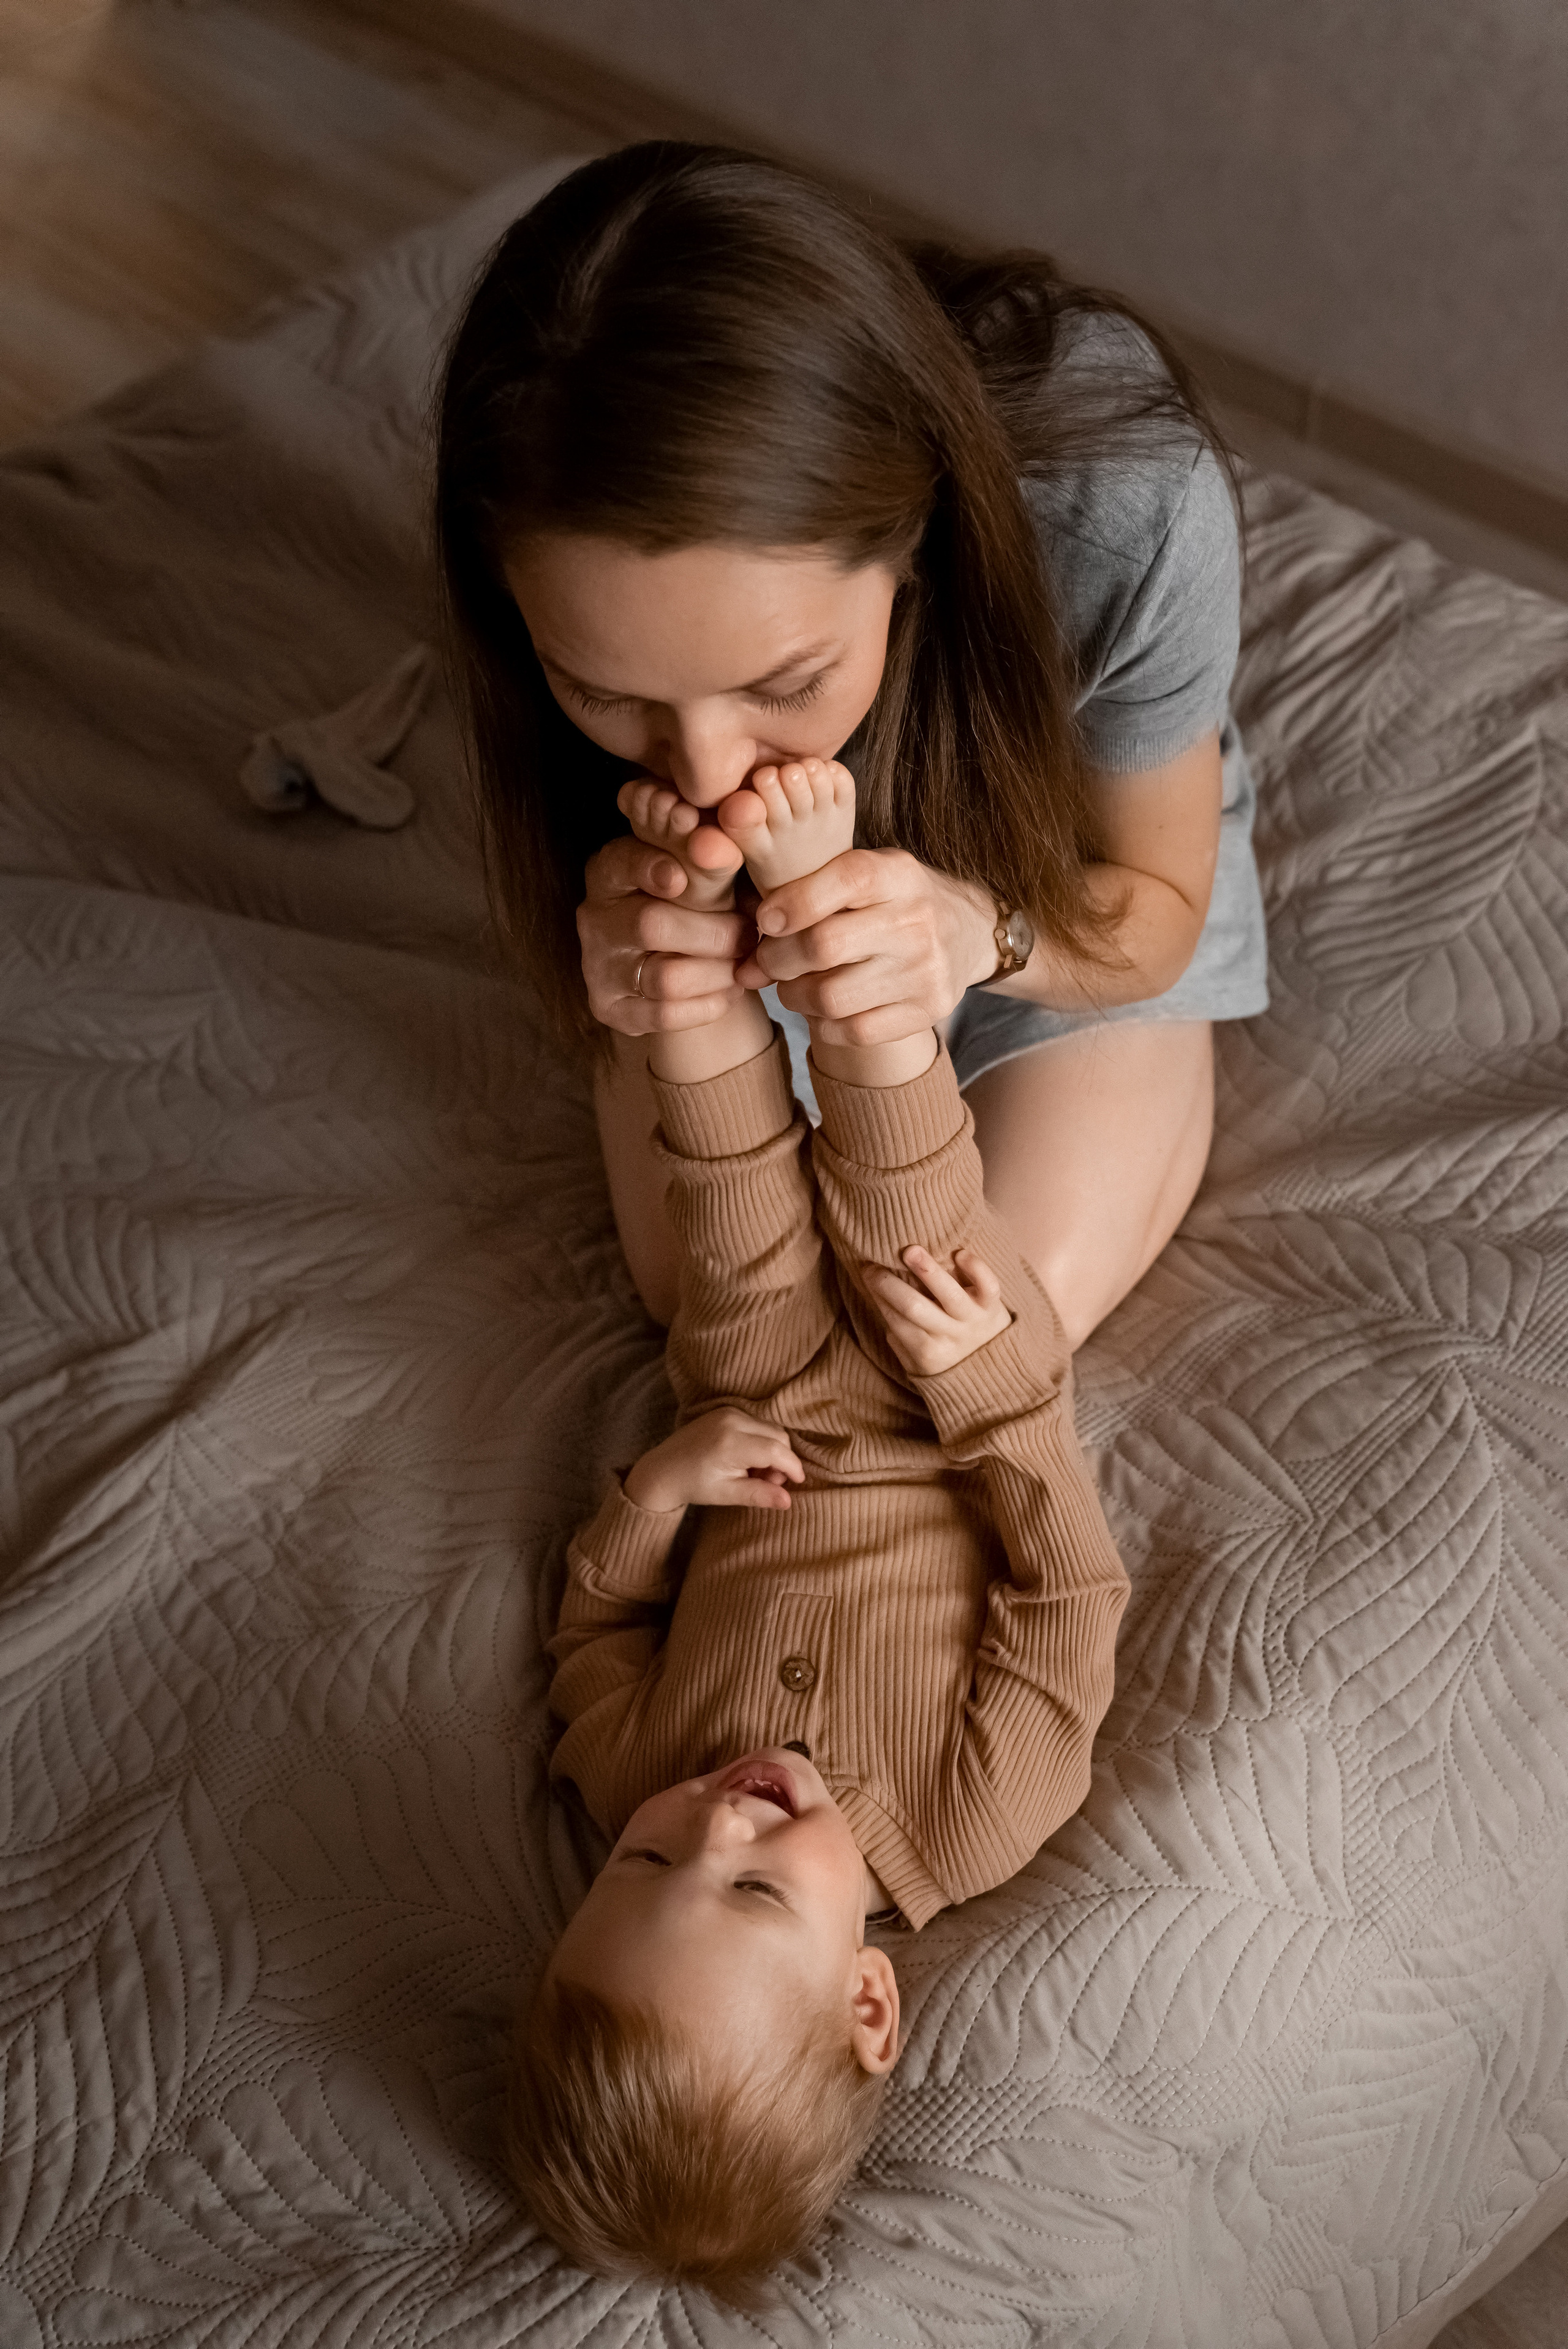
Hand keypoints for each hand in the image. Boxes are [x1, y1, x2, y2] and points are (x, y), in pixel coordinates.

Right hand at [577, 830, 750, 1037]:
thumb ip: (711, 859)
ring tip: (744, 965)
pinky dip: (708, 1004)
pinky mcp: (610, 1008)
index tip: (684, 879)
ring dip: (718, 973)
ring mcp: (598, 967)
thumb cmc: (694, 899)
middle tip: (752, 933)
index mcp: (611, 870)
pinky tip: (729, 991)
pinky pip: (665, 1015)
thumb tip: (724, 849)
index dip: (653, 869)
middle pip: (652, 926)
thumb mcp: (701, 872)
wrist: (677, 957)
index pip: (625, 864)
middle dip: (715, 933)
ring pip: (664, 977)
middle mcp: (595, 918)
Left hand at [623, 1408, 804, 1514]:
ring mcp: (728, 1412)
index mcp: (731, 1442)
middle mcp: (731, 1420)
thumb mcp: (728, 1494)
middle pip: (778, 1435)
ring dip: (772, 1450)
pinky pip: (756, 1423)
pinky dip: (760, 1441)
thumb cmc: (694, 1485)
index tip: (798, 1482)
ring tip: (756, 1474)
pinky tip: (747, 1461)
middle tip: (769, 1483)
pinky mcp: (726, 1410)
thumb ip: (760, 1495)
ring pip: (769, 1428)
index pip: (777, 1450)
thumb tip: (789, 1502)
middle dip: (782, 1460)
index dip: (792, 1466)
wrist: (663, 1470)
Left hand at [737, 846, 997, 1044]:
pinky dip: (824, 1024)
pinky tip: (823, 1008)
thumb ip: (805, 894)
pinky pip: (853, 1031)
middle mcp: (917, 922)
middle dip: (777, 959)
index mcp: (898, 874)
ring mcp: (925, 970)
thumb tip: (743, 962)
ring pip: (831, 997)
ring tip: (792, 985)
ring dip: (794, 996)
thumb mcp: (864, 873)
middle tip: (767, 962)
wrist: (967, 932)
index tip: (765, 920)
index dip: (792, 903)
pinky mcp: (928, 1010)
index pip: (843, 881)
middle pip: (824, 947)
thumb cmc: (891, 900)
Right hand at [862, 1246, 1012, 1375]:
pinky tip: (959, 1254)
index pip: (896, 1318)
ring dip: (928, 1271)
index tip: (866, 1271)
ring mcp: (973, 1320)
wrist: (993, 1369)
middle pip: (915, 1308)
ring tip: (909, 1250)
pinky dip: (976, 1268)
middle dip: (890, 1285)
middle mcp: (950, 1335)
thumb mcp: (916, 1358)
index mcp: (927, 1352)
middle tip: (875, 1265)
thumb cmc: (945, 1353)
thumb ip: (898, 1335)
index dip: (878, 1293)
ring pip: (950, 1295)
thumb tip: (879, 1298)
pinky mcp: (993, 1306)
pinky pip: (989, 1287)